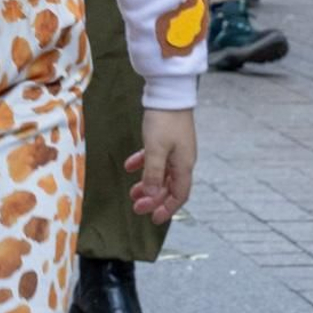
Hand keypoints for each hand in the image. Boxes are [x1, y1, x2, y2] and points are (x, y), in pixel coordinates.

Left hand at [126, 108, 195, 223]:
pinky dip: (143, 163)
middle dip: (153, 199)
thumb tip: (151, 196)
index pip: (179, 195)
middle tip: (136, 207)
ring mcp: (175, 149)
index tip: (154, 219)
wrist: (169, 93)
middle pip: (169, 186)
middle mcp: (182, 160)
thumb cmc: (164, 121)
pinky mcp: (166, 139)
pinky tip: (129, 166)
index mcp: (184, 165)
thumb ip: (153, 173)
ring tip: (132, 192)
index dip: (168, 209)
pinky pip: (155, 158)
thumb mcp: (156, 149)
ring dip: (147, 183)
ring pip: (161, 173)